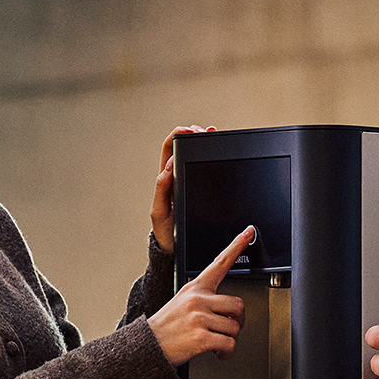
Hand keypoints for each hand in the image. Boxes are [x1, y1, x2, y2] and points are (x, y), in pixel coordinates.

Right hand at [148, 226, 252, 364]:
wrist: (149, 346)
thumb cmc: (168, 325)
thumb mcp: (181, 300)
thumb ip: (203, 296)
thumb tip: (226, 306)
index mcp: (195, 288)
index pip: (219, 262)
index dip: (237, 246)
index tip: (249, 232)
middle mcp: (198, 299)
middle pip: (238, 305)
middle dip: (237, 319)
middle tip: (227, 326)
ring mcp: (200, 318)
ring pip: (235, 326)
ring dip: (229, 337)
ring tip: (216, 340)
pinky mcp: (201, 337)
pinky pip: (229, 344)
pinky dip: (226, 352)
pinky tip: (217, 352)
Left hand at [151, 125, 214, 252]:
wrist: (176, 247)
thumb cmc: (166, 230)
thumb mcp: (159, 211)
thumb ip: (162, 189)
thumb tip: (168, 166)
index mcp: (165, 179)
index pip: (168, 149)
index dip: (177, 135)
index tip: (190, 131)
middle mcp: (176, 177)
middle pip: (182, 146)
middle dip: (193, 133)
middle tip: (206, 131)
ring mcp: (187, 181)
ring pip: (194, 154)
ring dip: (203, 140)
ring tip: (213, 133)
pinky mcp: (198, 188)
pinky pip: (204, 167)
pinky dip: (211, 154)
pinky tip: (219, 148)